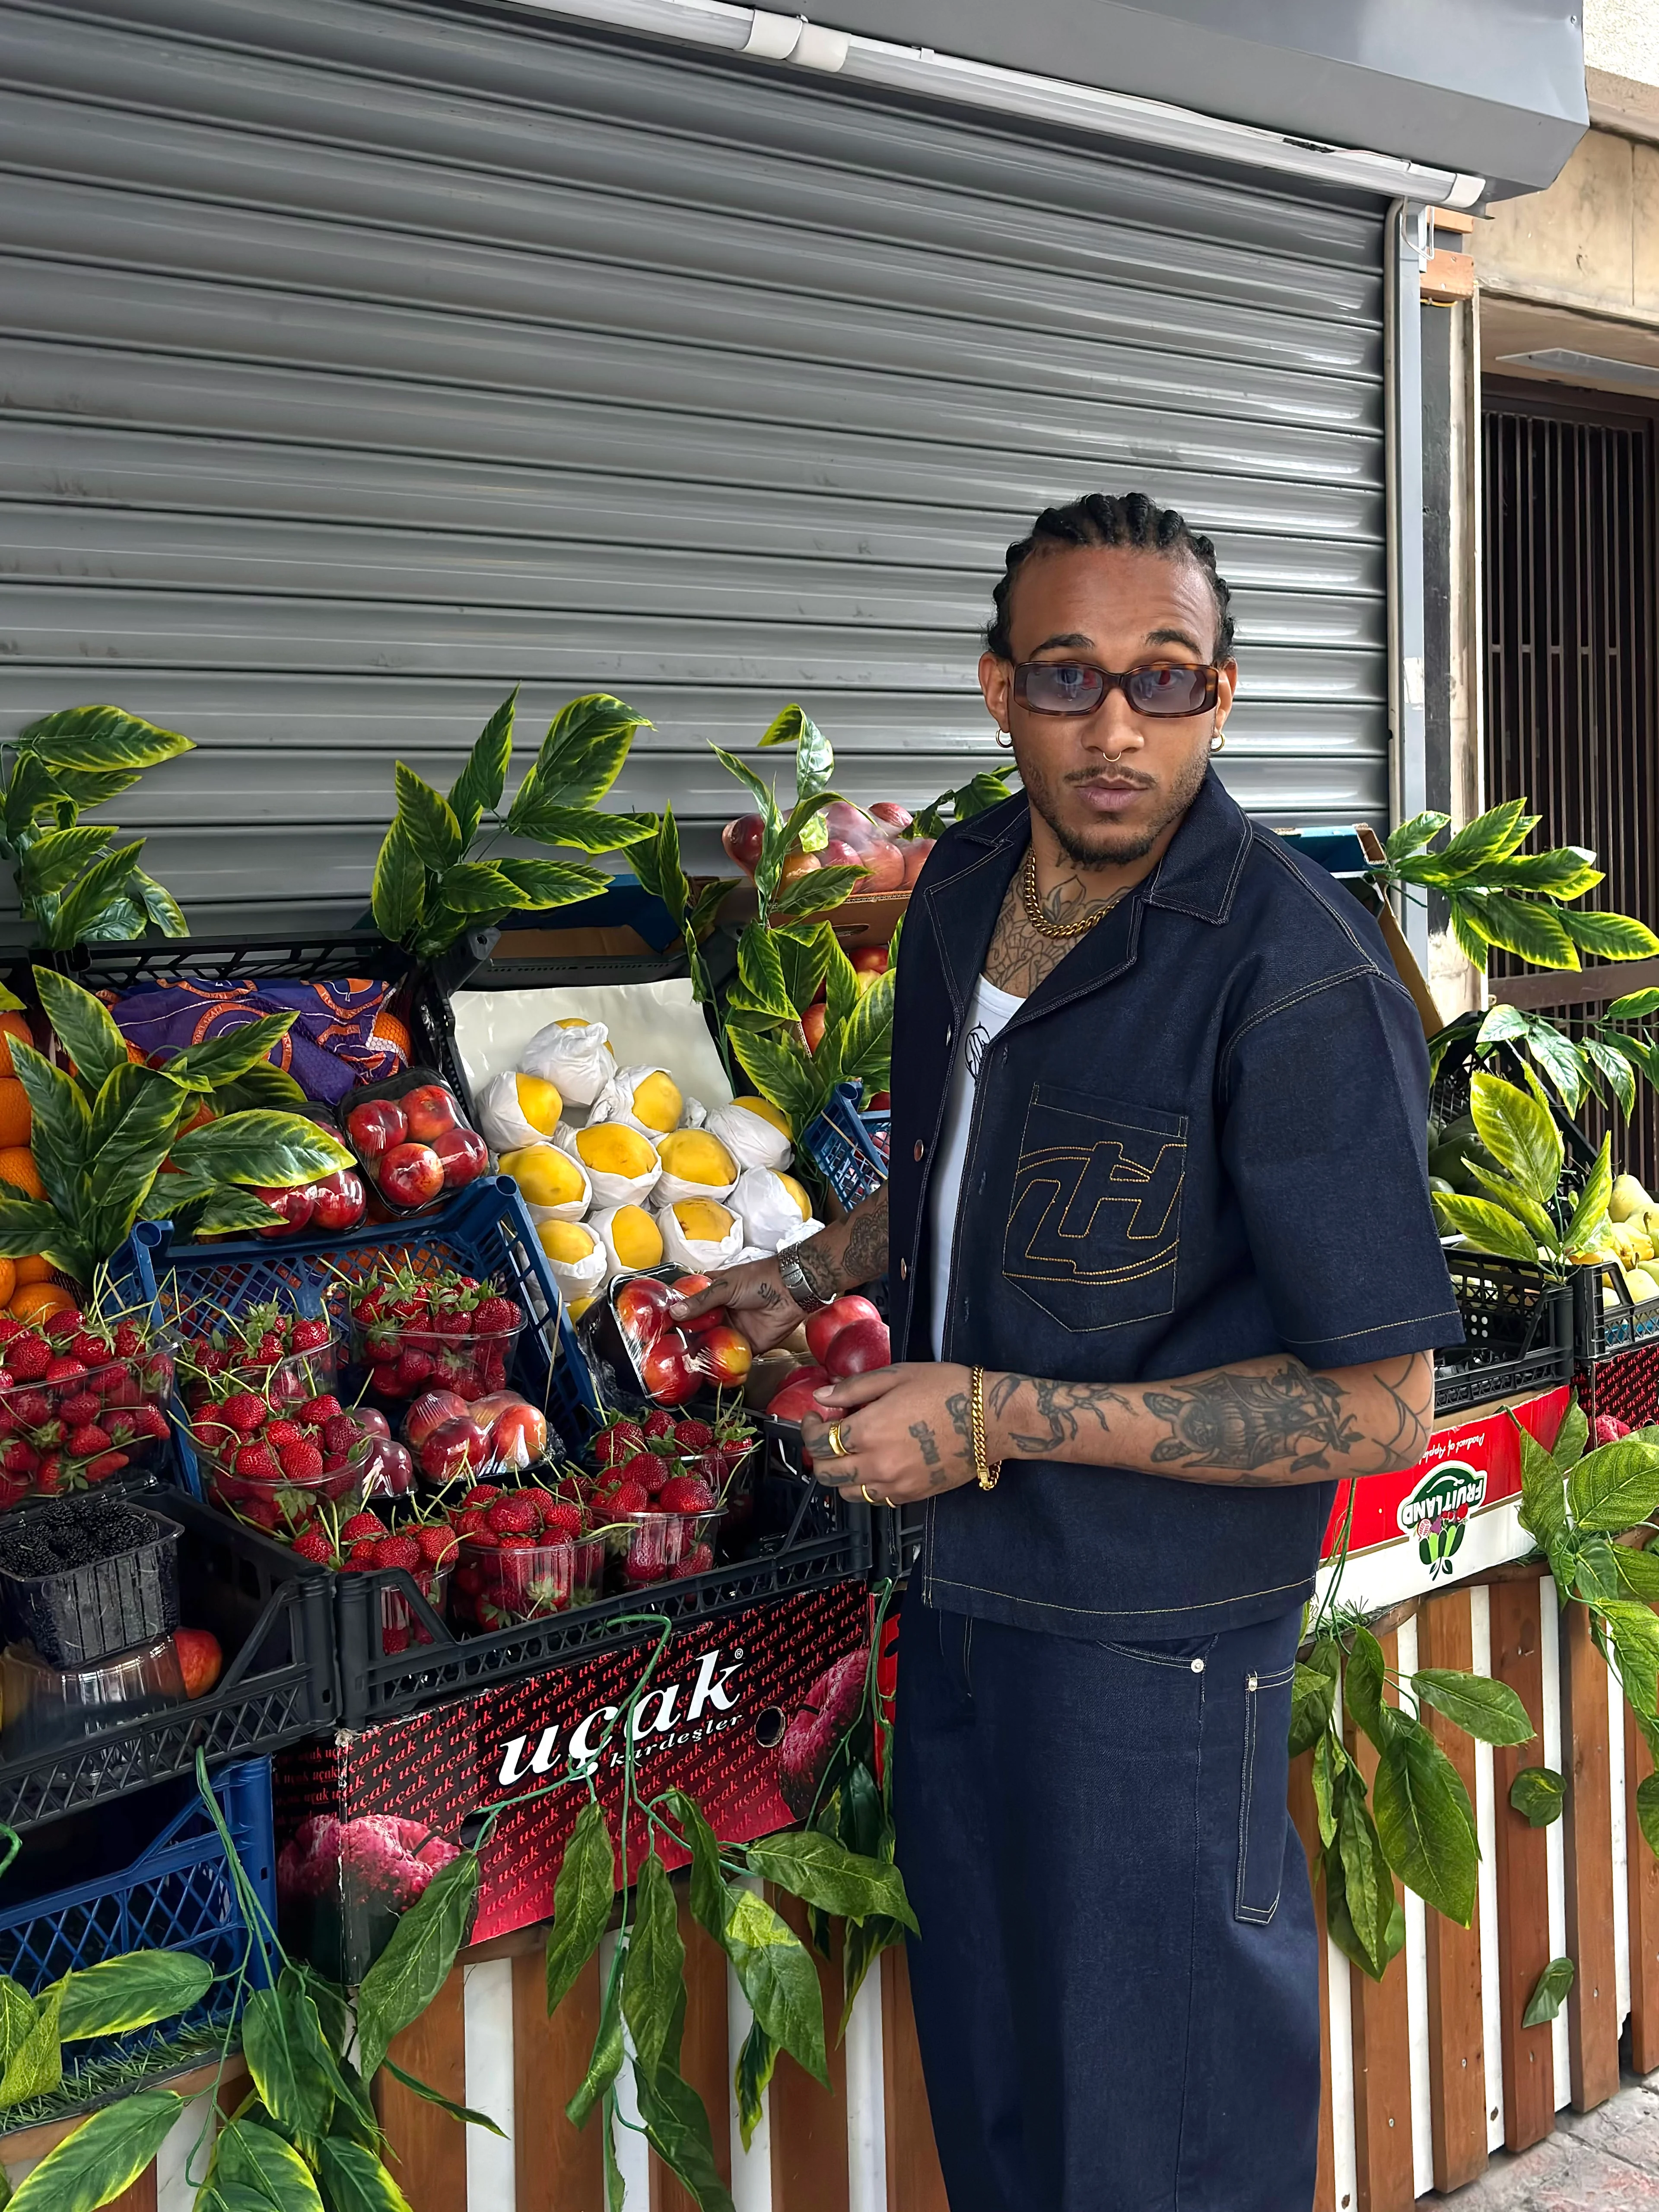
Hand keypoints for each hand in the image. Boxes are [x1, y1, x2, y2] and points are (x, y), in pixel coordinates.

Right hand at [669, 1257, 804, 1355]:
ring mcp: (732, 1331)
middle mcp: (720, 1314)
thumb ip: (701, 1301)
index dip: (676, 1317)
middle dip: (686, 1341)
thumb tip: (675, 1312)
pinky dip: (722, 1368)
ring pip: (712, 1346)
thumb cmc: (759, 1279)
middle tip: (668, 1352)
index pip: (689, 1307)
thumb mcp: (725, 1286)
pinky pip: (732, 1360)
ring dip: (701, 1355)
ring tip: (683, 1366)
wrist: (791, 1290)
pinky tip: (707, 1375)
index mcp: (712, 1295)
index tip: (660, 1329)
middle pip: (698, 1330)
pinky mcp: (746, 1346)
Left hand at [802, 1363, 978, 1505]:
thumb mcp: (898, 1375)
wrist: (991, 1420)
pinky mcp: (913, 1495)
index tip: (814, 1417)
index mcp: (869, 1430)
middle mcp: (877, 1464)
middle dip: (817, 1454)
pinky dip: (867, 1485)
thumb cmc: (948, 1390)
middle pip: (826, 1473)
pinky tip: (876, 1464)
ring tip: (849, 1452)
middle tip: (825, 1437)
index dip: (808, 1428)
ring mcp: (895, 1484)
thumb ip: (855, 1388)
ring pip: (848, 1492)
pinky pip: (876, 1499)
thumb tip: (823, 1396)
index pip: (818, 1442)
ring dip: (840, 1474)